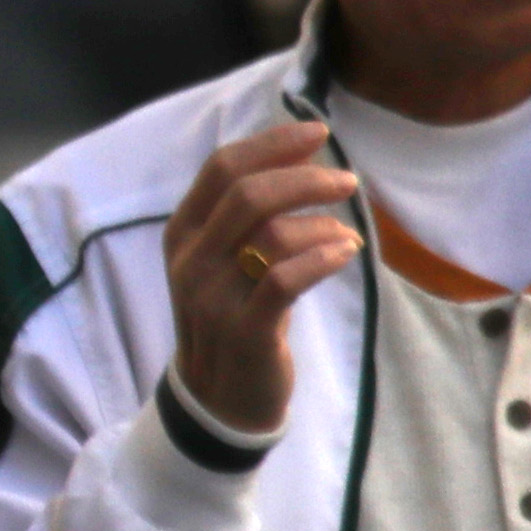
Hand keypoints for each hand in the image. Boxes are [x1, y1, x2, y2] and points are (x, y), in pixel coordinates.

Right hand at [166, 121, 359, 433]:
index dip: (272, 143)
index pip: (222, 168)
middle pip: (248, 193)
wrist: (218, 397)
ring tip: (345, 234)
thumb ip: (247, 216)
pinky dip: (324, 256)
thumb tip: (303, 158)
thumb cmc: (234, 315)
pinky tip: (347, 251)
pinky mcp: (245, 329)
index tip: (318, 133)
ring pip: (272, 234)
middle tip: (346, 181)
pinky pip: (287, 278)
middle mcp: (190, 260)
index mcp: (183, 234)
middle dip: (305, 177)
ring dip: (322, 223)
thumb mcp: (224, 261)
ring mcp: (213, 296)